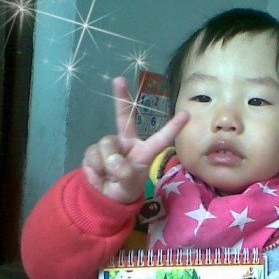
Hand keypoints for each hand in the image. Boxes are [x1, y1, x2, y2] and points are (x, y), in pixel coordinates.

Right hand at [82, 77, 188, 203]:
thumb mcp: (129, 186)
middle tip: (119, 80)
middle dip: (121, 98)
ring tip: (109, 175)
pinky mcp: (94, 151)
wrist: (105, 197)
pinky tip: (99, 174)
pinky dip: (95, 167)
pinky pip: (93, 154)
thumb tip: (113, 160)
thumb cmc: (125, 189)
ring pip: (106, 145)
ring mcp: (110, 146)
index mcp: (143, 151)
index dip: (172, 127)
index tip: (186, 114)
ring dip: (106, 162)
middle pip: (124, 117)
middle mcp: (127, 143)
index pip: (160, 139)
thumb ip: (124, 174)